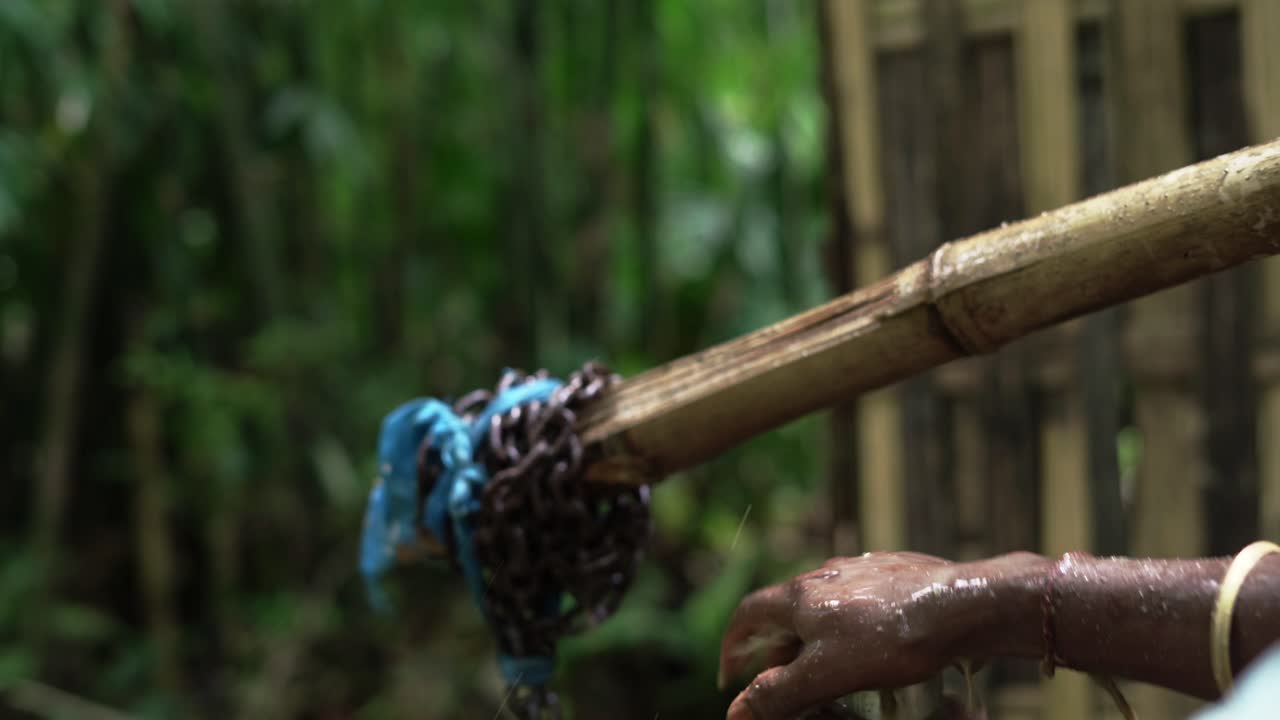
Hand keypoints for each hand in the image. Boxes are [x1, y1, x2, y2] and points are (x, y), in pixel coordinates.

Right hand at [718, 552, 1044, 719]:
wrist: (961, 604)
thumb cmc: (891, 640)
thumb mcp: (826, 675)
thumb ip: (777, 694)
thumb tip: (735, 711)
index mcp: (799, 595)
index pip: (747, 614)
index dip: (733, 646)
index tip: (731, 677)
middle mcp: (824, 572)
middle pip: (784, 612)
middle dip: (777, 650)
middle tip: (785, 685)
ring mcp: (860, 568)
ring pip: (823, 605)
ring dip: (814, 636)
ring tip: (829, 668)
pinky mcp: (892, 570)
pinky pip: (858, 598)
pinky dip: (849, 624)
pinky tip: (872, 644)